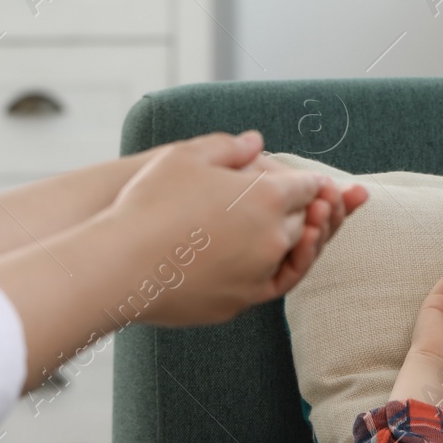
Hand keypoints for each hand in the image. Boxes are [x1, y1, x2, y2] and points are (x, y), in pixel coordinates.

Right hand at [102, 130, 365, 323]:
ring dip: (303, 241)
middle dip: (314, 210)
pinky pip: (274, 283)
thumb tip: (255, 141)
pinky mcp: (243, 301)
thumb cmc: (149, 204)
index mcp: (267, 196)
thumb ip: (227, 146)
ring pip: (295, 254)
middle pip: (307, 220)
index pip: (307, 186)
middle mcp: (273, 236)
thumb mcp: (186, 157)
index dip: (313, 182)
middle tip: (321, 205)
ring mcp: (261, 273)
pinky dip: (282, 269)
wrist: (121, 265)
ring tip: (305, 231)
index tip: (318, 182)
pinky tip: (275, 260)